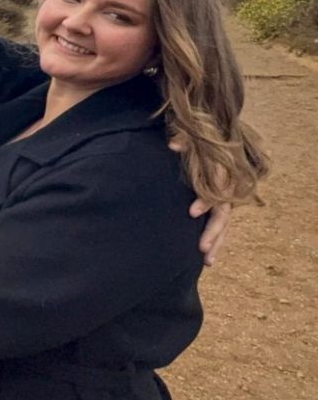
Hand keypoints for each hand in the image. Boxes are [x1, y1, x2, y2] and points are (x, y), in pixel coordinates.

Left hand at [169, 137, 230, 266]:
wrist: (216, 141)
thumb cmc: (201, 141)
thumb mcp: (192, 137)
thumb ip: (184, 140)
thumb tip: (172, 145)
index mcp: (221, 173)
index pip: (215, 190)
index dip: (204, 202)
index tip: (191, 212)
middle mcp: (227, 189)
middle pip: (223, 214)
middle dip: (213, 232)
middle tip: (201, 247)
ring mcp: (226, 199)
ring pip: (225, 224)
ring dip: (217, 242)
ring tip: (208, 262)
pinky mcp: (221, 206)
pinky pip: (222, 225)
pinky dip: (216, 240)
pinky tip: (208, 257)